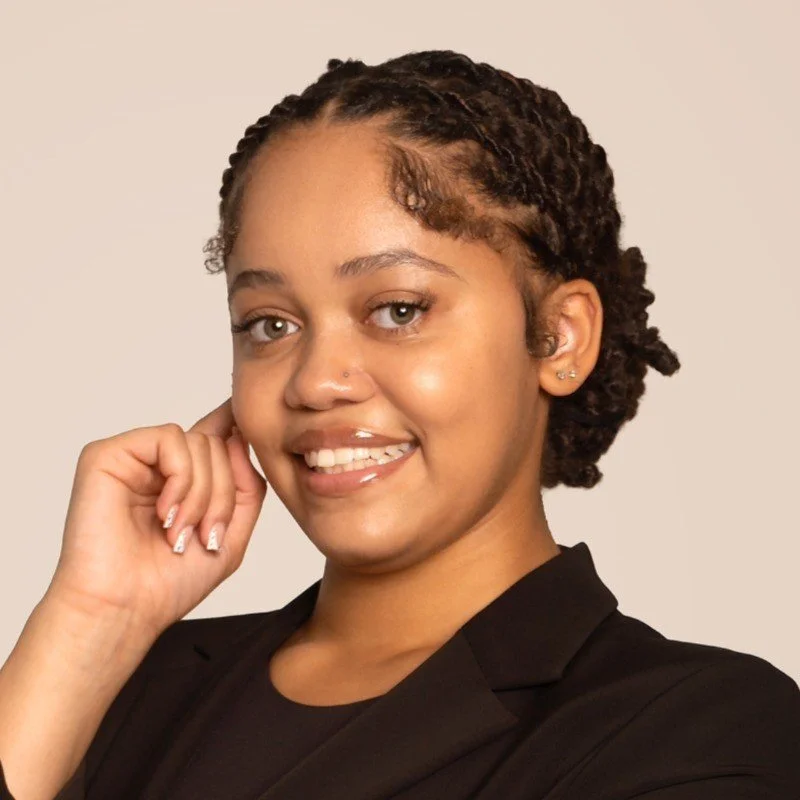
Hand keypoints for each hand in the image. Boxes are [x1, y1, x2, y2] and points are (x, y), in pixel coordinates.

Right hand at [45, 397, 266, 638]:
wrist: (124, 610)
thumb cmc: (168, 583)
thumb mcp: (231, 535)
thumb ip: (246, 487)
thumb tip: (242, 437)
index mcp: (184, 480)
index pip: (219, 435)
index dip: (240, 430)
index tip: (254, 432)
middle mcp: (158, 465)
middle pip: (218, 444)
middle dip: (224, 493)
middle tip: (204, 534)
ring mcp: (133, 458)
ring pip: (199, 440)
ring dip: (204, 494)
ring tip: (180, 532)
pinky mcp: (107, 454)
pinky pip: (170, 437)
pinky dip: (181, 477)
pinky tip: (165, 512)